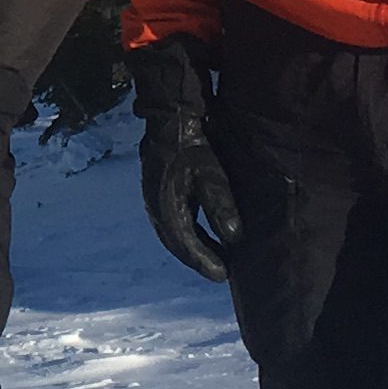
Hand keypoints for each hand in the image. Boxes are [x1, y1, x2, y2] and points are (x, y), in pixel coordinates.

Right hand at [131, 35, 235, 282]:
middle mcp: (155, 207)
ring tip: (215, 258)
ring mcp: (153, 198)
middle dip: (198, 259)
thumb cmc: (191, 141)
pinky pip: (172, 221)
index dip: (205, 262)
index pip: (186, 244)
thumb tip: (234, 239)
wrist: (167, 113)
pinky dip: (187, 233)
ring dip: (192, 248)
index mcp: (166, 206)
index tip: (223, 276)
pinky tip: (202, 234)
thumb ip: (221, 205)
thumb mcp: (210, 171)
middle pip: (177, 243)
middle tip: (221, 272)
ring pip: (173, 233)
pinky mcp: (157, 189)